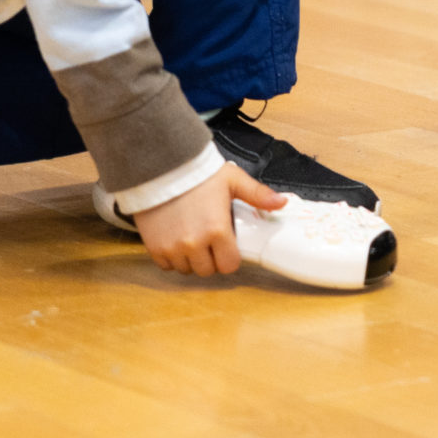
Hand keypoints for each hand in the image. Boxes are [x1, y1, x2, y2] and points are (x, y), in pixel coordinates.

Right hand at [132, 162, 285, 275]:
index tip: (227, 246)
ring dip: (191, 259)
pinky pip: (167, 265)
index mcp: (218, 230)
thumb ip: (258, 194)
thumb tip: (282, 203)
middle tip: (209, 242)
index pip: (229, 265)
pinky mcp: (155, 247)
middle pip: (208, 270)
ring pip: (187, 269)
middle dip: (211, 259)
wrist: (163, 167)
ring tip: (192, 239)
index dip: (230, 257)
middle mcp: (195, 244)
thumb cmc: (200, 175)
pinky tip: (176, 240)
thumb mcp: (233, 180)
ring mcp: (173, 248)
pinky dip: (172, 257)